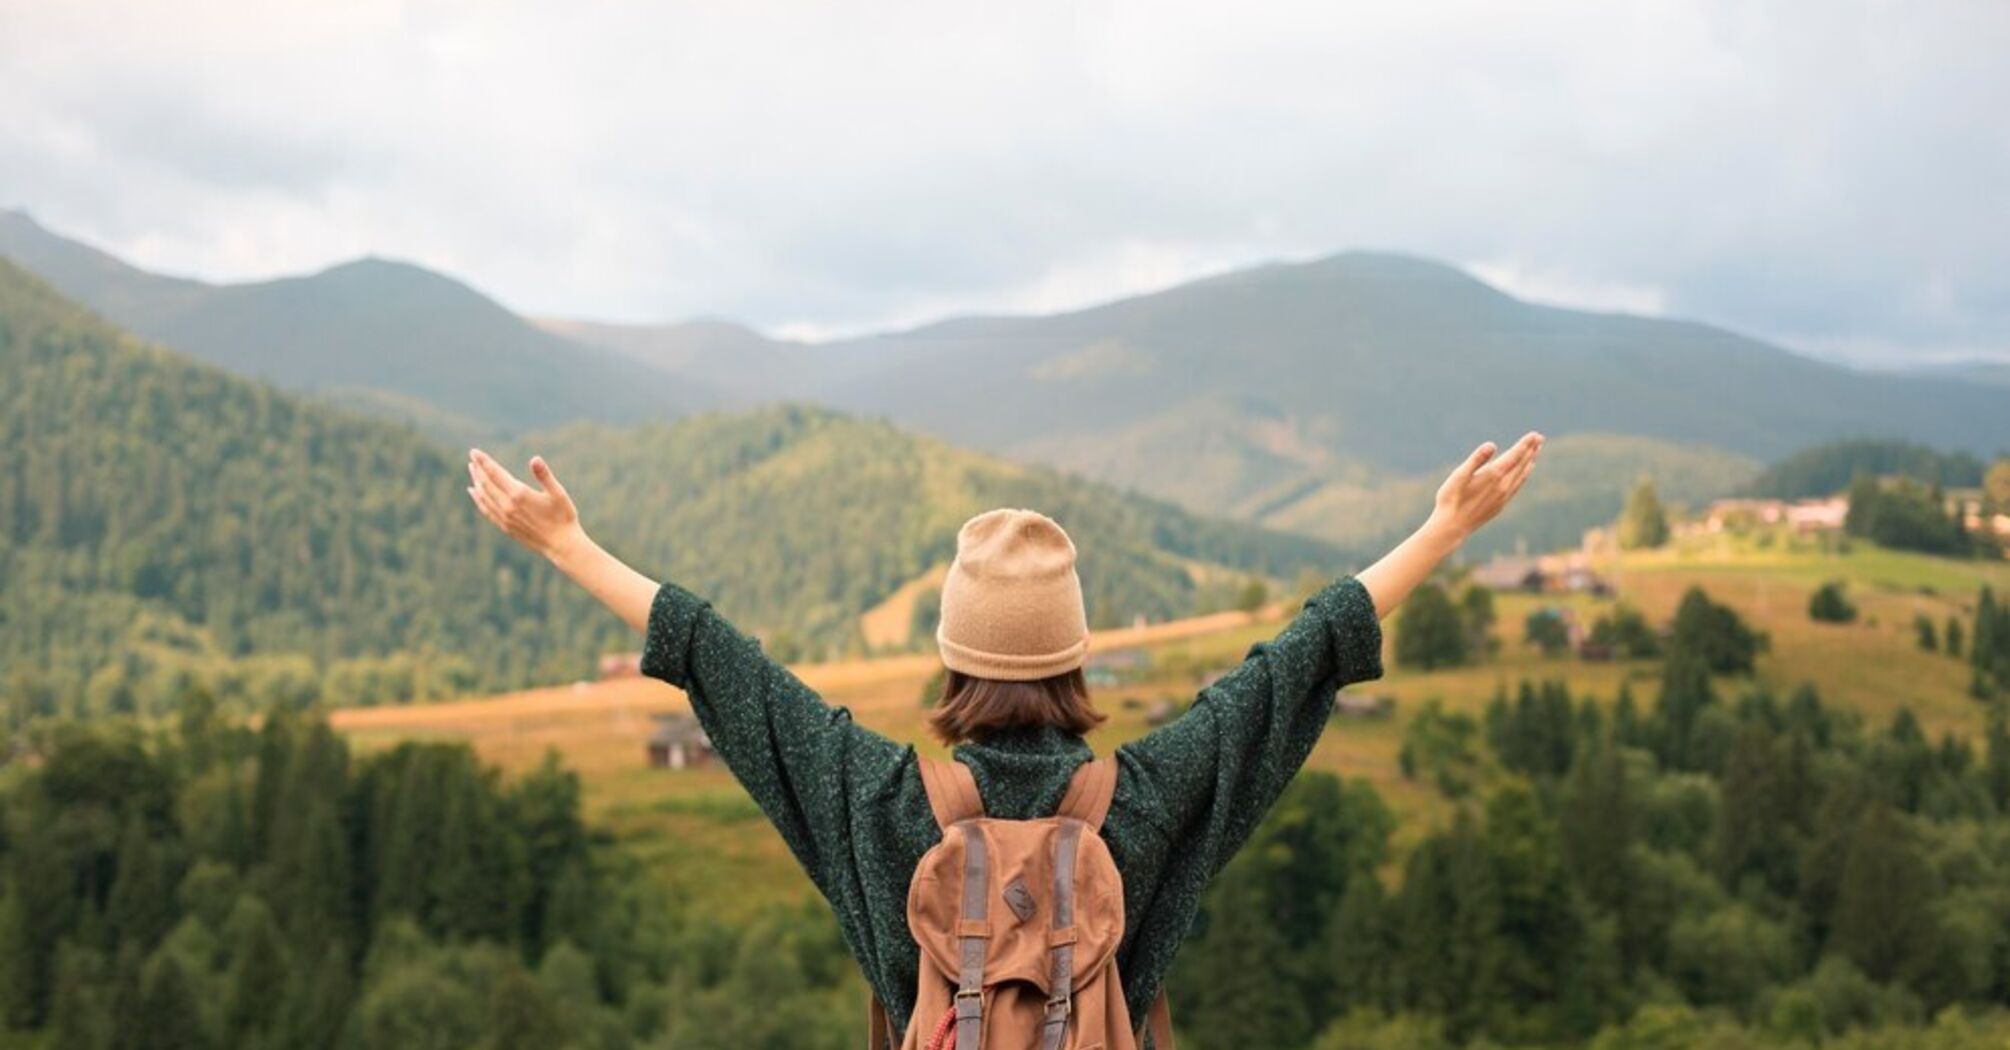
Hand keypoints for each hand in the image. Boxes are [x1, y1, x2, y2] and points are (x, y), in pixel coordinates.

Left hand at [466, 449, 586, 560]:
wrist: (561, 545)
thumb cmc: (563, 517)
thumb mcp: (558, 493)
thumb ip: (544, 475)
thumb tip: (535, 459)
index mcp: (519, 494)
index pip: (495, 473)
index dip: (484, 461)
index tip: (474, 451)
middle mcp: (507, 506)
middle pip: (486, 484)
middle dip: (478, 469)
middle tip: (472, 458)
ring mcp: (504, 517)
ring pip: (484, 496)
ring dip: (476, 482)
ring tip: (472, 470)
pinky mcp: (505, 526)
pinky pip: (486, 509)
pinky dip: (478, 499)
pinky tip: (474, 492)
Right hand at [1426, 431, 1544, 543]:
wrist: (1452, 527)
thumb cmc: (1451, 499)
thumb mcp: (1459, 476)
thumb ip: (1476, 459)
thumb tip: (1492, 445)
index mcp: (1493, 476)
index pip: (1514, 456)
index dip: (1525, 444)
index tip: (1535, 434)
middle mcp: (1503, 486)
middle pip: (1521, 464)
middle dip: (1531, 449)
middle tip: (1540, 437)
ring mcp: (1504, 496)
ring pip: (1522, 475)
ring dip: (1530, 461)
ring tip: (1536, 450)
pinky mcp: (1501, 504)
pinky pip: (1518, 485)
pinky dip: (1524, 474)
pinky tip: (1526, 471)